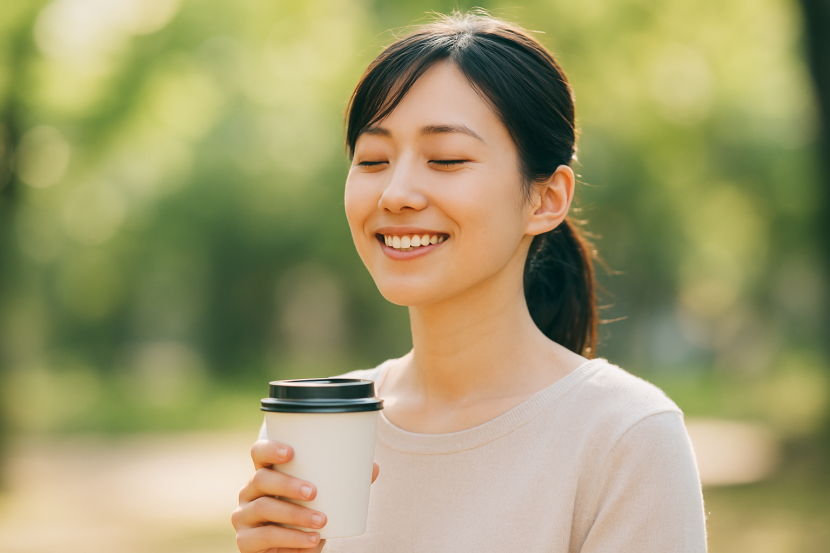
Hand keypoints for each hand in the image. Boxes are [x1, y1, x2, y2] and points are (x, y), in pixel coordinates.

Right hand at [232, 439, 379, 552]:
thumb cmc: (306, 518)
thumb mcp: (323, 501)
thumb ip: (344, 485)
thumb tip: (373, 467)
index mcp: (267, 474)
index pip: (258, 453)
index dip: (270, 448)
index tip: (291, 452)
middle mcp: (250, 492)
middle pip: (260, 479)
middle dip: (287, 484)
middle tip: (314, 492)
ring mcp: (244, 516)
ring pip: (263, 508)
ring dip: (294, 515)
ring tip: (321, 521)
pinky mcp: (245, 542)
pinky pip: (264, 537)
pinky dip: (290, 539)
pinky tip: (311, 541)